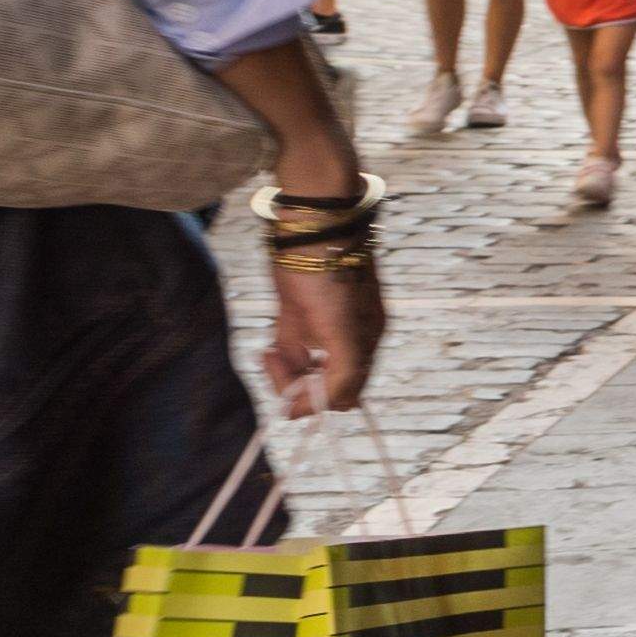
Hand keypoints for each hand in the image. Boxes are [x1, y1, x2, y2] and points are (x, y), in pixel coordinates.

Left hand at [267, 250, 382, 414]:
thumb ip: (343, 374)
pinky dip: (284, 357)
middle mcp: (350, 339)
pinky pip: (295, 351)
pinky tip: (270, 348)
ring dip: (287, 370)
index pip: (344, 394)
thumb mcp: (342, 331)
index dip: (315, 402)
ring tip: (269, 351)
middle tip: (274, 363)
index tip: (286, 404)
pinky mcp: (302, 317)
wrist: (309, 228)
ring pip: (305, 370)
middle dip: (298, 384)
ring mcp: (325, 327)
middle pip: (324, 385)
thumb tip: (326, 408)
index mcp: (366, 343)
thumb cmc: (327, 277)